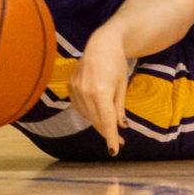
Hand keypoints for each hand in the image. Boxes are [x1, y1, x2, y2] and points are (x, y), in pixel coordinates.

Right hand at [68, 27, 130, 155]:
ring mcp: (76, 89)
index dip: (111, 137)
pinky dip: (88, 112)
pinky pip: (79, 107)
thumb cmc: (116, 62)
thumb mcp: (122, 85)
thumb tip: (121, 126)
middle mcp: (85, 92)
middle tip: (120, 140)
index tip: (114, 151)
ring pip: (87, 115)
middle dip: (108, 131)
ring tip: (110, 124)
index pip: (106, 121)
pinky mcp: (70, 86)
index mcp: (101, 92)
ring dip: (98, 122)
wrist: (101, 43)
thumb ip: (119, 107)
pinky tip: (97, 111)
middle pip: (96, 120)